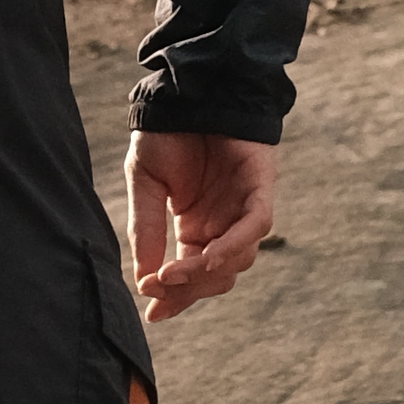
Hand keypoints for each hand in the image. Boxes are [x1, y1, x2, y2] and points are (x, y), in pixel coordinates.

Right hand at [127, 125, 279, 322]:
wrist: (186, 88)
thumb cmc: (165, 133)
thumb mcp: (145, 185)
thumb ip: (146, 230)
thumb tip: (144, 280)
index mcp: (197, 226)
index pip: (191, 275)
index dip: (174, 298)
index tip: (151, 314)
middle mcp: (223, 223)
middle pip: (216, 276)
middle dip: (187, 290)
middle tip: (157, 292)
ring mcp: (243, 207)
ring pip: (238, 259)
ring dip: (206, 274)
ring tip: (173, 274)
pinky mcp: (259, 187)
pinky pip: (254, 227)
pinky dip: (233, 246)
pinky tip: (206, 257)